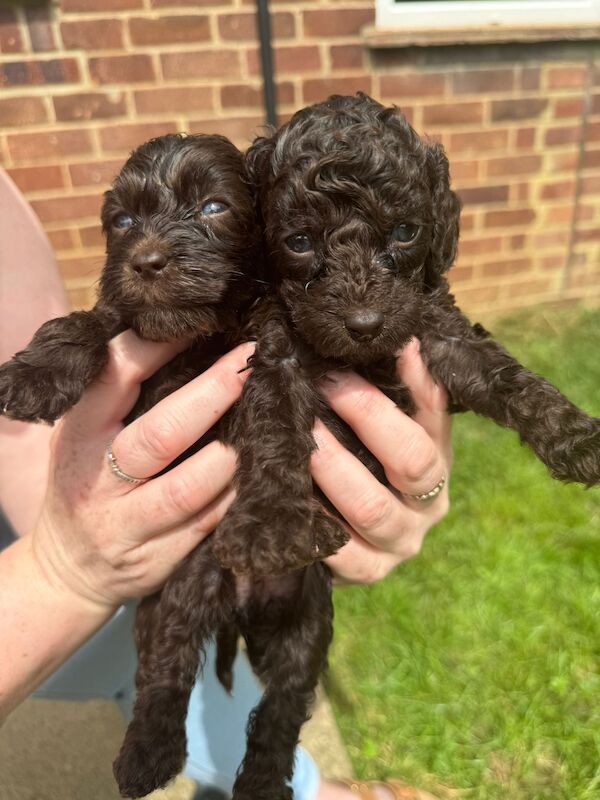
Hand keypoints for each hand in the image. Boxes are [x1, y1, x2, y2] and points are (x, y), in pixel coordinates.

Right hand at [31, 333, 253, 610]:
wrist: (68, 569)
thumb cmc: (86, 481)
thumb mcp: (83, 434)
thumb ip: (118, 397)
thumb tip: (184, 340)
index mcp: (78, 435)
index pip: (115, 380)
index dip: (158, 347)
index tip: (201, 322)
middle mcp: (97, 480)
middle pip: (161, 435)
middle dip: (213, 394)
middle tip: (251, 364)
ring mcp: (127, 525)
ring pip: (190, 487)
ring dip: (236, 451)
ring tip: (270, 415)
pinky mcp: (157, 559)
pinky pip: (208, 523)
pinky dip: (239, 493)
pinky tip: (265, 466)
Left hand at [311, 338, 450, 583]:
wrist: (362, 533)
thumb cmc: (372, 463)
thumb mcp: (396, 427)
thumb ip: (407, 391)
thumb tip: (406, 343)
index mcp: (440, 461)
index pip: (432, 417)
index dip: (397, 384)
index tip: (346, 362)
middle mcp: (430, 505)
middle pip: (410, 460)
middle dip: (362, 416)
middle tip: (316, 386)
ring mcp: (401, 543)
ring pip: (372, 507)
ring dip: (331, 466)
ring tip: (298, 435)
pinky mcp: (369, 572)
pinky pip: (343, 553)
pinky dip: (316, 521)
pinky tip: (287, 493)